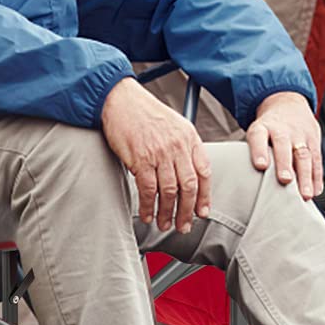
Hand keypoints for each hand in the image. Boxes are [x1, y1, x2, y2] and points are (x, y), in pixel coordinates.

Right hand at [100, 77, 212, 233]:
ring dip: (167, 213)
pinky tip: (147, 214)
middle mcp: (177, 146)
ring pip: (169, 191)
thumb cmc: (144, 112)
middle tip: (183, 226)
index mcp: (189, 137)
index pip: (204, 171)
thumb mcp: (174, 124)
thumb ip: (183, 147)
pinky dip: (148, 206)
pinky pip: (148, 189)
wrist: (120, 99)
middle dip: (187, 211)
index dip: (204, 196)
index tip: (202, 212)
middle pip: (188, 186)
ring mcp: (159, 152)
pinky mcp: (140, 158)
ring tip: (164, 224)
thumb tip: (186, 176)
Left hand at [246, 90, 321, 198]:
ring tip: (305, 194)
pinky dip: (317, 177)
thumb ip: (253, 152)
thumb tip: (245, 180)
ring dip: (305, 176)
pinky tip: (315, 190)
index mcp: (263, 127)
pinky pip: (316, 160)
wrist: (287, 102)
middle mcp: (282, 130)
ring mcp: (299, 135)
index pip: (258, 137)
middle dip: (285, 164)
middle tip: (285, 180)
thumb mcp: (257, 131)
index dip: (259, 151)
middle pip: (284, 146)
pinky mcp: (314, 141)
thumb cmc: (268, 126)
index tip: (260, 165)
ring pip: (304, 155)